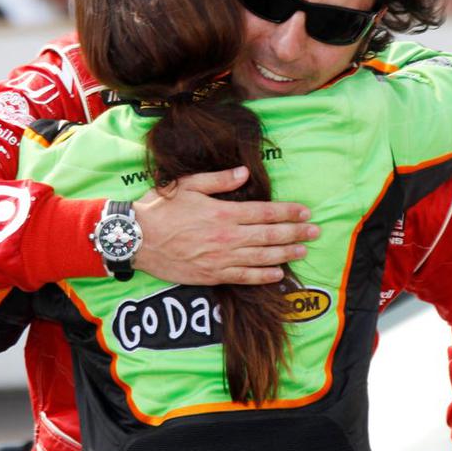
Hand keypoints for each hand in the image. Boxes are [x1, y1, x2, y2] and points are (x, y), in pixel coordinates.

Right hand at [132, 166, 318, 284]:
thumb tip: (244, 173)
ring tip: (304, 250)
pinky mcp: (212, 275)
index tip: (305, 211)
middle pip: (270, 236)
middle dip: (296, 233)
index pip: (265, 212)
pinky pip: (244, 277)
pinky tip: (278, 274)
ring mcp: (221, 259)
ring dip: (286, 254)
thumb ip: (218, 180)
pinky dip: (264, 276)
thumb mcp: (188, 185)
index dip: (288, 212)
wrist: (135, 239)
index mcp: (223, 213)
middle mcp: (227, 237)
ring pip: (262, 257)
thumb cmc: (161, 209)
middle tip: (316, 231)